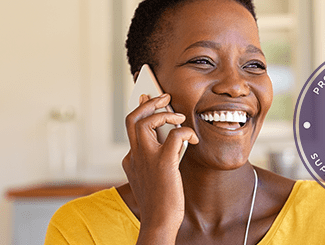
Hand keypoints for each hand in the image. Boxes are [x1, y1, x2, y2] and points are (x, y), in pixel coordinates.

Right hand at [123, 93, 198, 243]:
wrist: (159, 222)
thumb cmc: (160, 203)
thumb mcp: (152, 177)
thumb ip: (155, 158)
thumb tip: (171, 138)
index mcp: (131, 160)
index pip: (131, 127)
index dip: (141, 111)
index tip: (146, 99)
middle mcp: (134, 156)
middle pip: (132, 118)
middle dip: (148, 103)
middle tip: (163, 97)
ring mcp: (146, 158)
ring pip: (145, 121)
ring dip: (164, 113)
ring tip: (178, 117)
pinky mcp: (163, 163)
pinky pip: (174, 135)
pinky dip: (185, 132)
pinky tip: (193, 139)